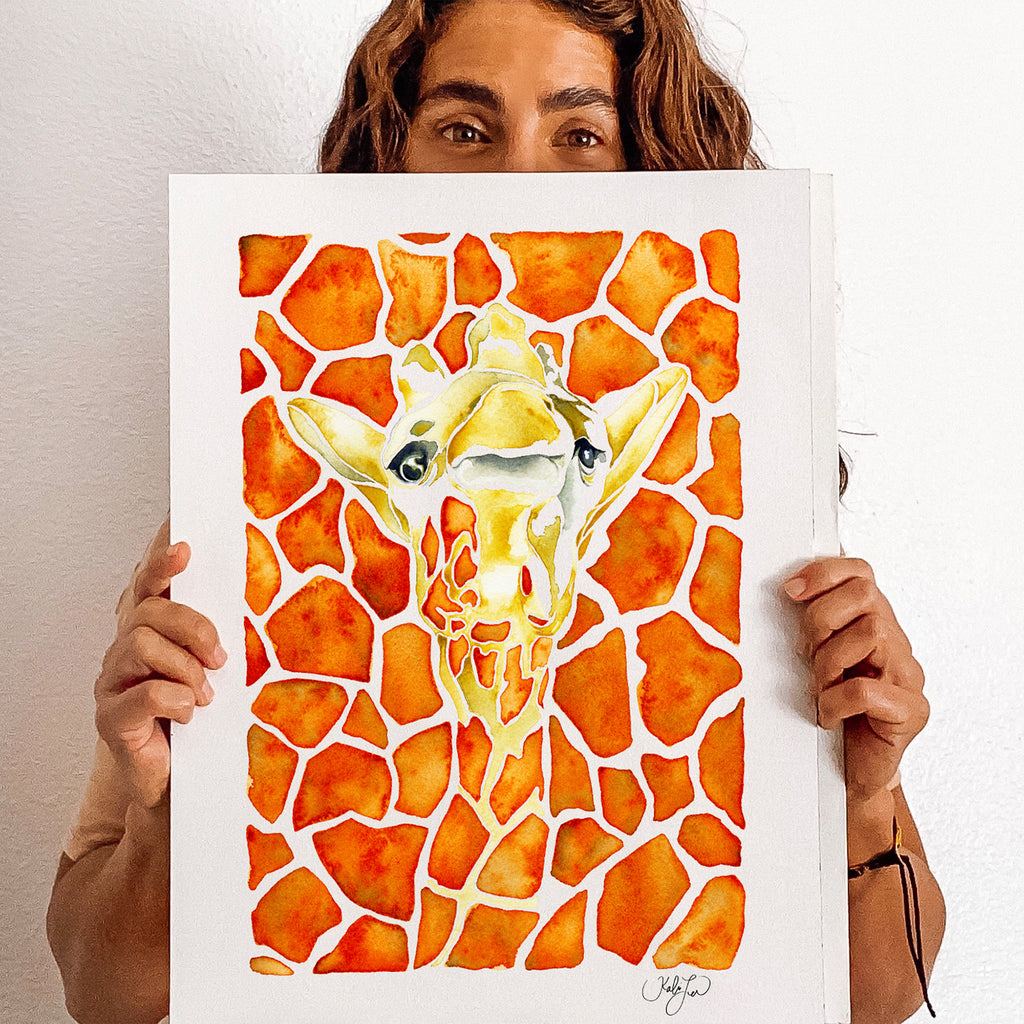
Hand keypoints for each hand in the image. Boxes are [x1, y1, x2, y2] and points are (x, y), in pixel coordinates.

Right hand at [94, 519, 224, 807]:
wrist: (182, 782)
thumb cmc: (201, 721)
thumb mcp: (214, 672)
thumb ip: (216, 638)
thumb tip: (249, 598)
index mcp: (150, 634)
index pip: (147, 587)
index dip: (161, 565)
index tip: (185, 549)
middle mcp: (124, 652)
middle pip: (149, 612)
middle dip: (193, 628)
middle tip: (220, 658)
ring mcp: (112, 683)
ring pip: (141, 645)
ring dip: (185, 668)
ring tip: (204, 694)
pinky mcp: (110, 718)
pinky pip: (144, 693)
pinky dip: (176, 700)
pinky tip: (188, 713)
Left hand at [783, 558, 928, 804]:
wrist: (849, 773)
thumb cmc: (828, 711)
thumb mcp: (811, 659)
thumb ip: (809, 625)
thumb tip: (783, 591)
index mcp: (872, 622)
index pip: (861, 572)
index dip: (825, 573)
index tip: (790, 591)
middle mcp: (896, 643)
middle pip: (865, 594)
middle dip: (822, 619)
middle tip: (806, 653)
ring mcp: (908, 676)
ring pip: (872, 633)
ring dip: (829, 661)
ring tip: (819, 688)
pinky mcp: (912, 711)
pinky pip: (867, 691)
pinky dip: (836, 702)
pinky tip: (828, 715)